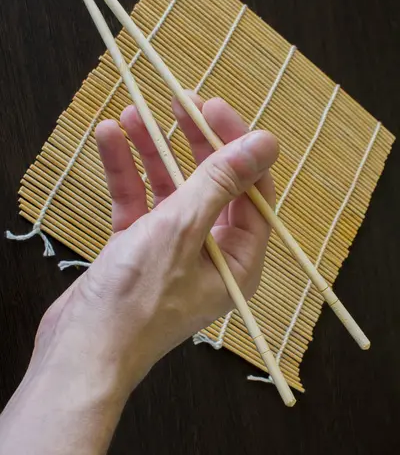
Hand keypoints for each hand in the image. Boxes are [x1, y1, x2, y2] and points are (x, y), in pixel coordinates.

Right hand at [33, 94, 277, 398]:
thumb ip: (220, 183)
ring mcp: (172, 250)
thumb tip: (265, 143)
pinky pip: (138, 202)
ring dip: (151, 152)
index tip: (213, 108)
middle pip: (210, 185)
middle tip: (178, 103)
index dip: (236, 146)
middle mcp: (211, 253)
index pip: (252, 190)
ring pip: (169, 189)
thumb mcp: (181, 230)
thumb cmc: (136, 301)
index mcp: (237, 258)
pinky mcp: (138, 249)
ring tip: (131, 115)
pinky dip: (125, 173)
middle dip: (193, 143)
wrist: (80, 351)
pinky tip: (110, 140)